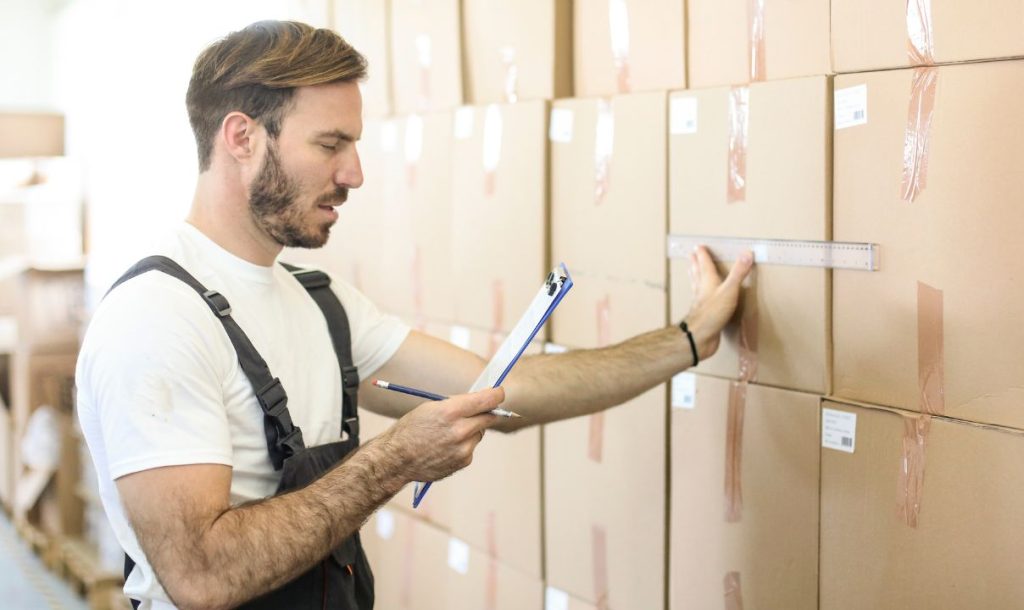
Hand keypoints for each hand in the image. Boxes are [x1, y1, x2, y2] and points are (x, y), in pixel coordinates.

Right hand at [381, 386, 503, 482]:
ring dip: (472, 430)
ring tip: (449, 433)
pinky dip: (464, 445)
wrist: (397, 459)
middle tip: (481, 409)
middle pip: (490, 417)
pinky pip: (471, 447)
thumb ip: (457, 404)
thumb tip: (479, 401)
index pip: (487, 399)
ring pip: (480, 433)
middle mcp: (460, 430)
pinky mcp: (464, 461)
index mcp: (451, 411)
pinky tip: (445, 446)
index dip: (497, 394)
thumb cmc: (410, 429)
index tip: (499, 392)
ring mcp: (463, 448)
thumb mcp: (431, 407)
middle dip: (486, 412)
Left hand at [683, 246, 754, 360]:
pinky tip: (702, 300)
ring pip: (697, 286)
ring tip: (692, 272)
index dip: (702, 254)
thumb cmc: (712, 313)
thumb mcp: (729, 290)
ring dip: (695, 277)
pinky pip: (701, 301)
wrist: (699, 337)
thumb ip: (738, 273)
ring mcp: (701, 303)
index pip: (704, 264)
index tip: (698, 246)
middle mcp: (702, 290)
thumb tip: (747, 253)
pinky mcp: (703, 315)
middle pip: (697, 273)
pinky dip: (700, 296)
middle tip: (691, 256)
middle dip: (695, 263)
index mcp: (707, 282)